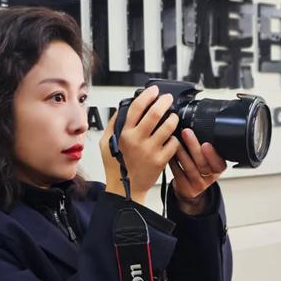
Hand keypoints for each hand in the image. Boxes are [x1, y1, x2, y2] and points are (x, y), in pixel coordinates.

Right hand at [100, 85, 179, 204]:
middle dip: (164, 102)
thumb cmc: (116, 167)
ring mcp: (150, 150)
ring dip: (173, 118)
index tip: (153, 90)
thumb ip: (113, 125)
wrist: (125, 190)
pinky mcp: (160, 160)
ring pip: (168, 126)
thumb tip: (121, 109)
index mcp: (124, 134)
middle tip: (168, 99)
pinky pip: (174, 143)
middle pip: (155, 113)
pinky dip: (175, 138)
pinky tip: (172, 138)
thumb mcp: (106, 144)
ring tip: (173, 117)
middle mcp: (137, 140)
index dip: (147, 95)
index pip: (137, 107)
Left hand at [169, 128, 226, 214]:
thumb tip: (201, 123)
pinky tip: (168, 152)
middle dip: (194, 146)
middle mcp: (209, 177)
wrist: (189, 187)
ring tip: (175, 140)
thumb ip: (208, 146)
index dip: (213, 154)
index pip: (219, 163)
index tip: (206, 143)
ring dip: (182, 152)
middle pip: (203, 163)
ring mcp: (197, 184)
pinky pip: (178, 173)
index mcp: (217, 168)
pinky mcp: (185, 187)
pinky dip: (173, 162)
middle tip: (186, 132)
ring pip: (190, 168)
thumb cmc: (198, 168)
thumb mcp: (208, 159)